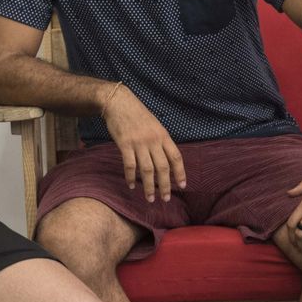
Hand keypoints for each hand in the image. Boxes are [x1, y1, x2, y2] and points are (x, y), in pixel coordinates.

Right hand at [102, 85, 185, 202]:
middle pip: (163, 167)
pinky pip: (130, 165)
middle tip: (165, 199)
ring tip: (150, 198)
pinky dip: (131, 177)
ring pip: (147, 170)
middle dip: (165, 185)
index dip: (180, 172)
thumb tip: (167, 159)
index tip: (183, 185)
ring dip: (149, 186)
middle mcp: (153, 140)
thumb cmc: (138, 115)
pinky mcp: (125, 144)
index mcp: (163, 136)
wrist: (119, 102)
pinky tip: (131, 185)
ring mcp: (139, 143)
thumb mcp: (155, 125)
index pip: (176, 157)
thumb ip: (161, 141)